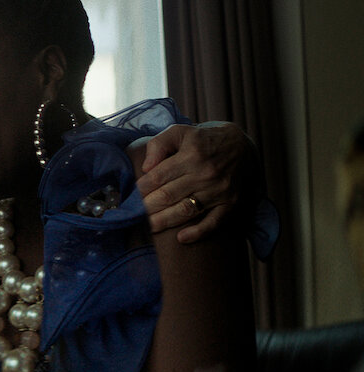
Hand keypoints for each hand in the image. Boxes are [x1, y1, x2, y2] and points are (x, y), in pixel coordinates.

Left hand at [135, 121, 258, 242]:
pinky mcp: (230, 203)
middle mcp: (205, 174)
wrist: (240, 146)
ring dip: (165, 221)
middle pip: (169, 195)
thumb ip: (159, 145)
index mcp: (191, 155)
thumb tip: (145, 167)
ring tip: (147, 227)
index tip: (130, 197)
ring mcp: (219, 190)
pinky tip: (181, 239)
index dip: (142, 188)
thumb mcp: (179, 132)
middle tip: (133, 215)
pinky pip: (214, 222)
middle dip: (148, 207)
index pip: (159, 176)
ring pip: (187, 210)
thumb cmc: (201, 140)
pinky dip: (198, 232)